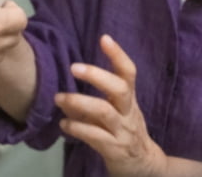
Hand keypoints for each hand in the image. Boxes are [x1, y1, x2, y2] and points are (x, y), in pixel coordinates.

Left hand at [56, 34, 167, 176]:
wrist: (143, 165)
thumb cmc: (124, 131)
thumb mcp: (117, 110)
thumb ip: (97, 98)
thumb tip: (67, 86)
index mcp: (129, 99)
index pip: (129, 73)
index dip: (118, 55)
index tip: (104, 38)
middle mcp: (129, 112)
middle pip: (119, 89)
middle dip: (97, 76)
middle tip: (73, 67)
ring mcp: (123, 131)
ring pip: (104, 112)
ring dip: (79, 102)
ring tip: (59, 98)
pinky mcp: (115, 149)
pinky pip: (95, 136)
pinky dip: (77, 128)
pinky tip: (64, 124)